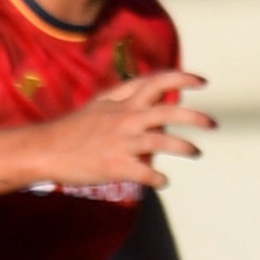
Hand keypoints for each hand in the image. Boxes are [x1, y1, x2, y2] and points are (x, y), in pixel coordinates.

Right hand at [33, 71, 212, 192]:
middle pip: (167, 111)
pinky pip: (146, 172)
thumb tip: (153, 99)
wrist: (45, 150)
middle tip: (214, 123)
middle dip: (194, 116)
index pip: (155, 82)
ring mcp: (121, 142)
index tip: (202, 80)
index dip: (181, 78)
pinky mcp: (116, 166)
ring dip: (184, 147)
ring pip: (162, 140)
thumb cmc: (73, 130)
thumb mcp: (100, 105)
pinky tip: (163, 181)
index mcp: (120, 102)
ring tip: (197, 152)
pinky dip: (159, 178)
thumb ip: (126, 98)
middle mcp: (124, 118)